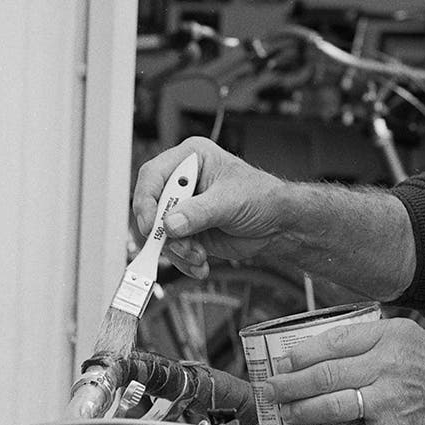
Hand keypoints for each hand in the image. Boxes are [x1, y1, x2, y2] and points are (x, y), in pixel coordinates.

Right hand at [133, 138, 286, 278]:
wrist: (278, 223)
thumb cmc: (262, 198)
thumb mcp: (230, 201)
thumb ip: (199, 212)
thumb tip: (170, 224)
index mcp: (190, 159)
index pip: (153, 175)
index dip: (146, 200)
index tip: (151, 225)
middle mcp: (182, 183)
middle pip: (151, 207)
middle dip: (164, 232)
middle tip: (181, 246)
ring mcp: (183, 208)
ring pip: (160, 233)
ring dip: (177, 250)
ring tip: (199, 256)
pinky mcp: (188, 231)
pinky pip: (173, 249)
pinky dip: (184, 261)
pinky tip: (200, 264)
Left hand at [267, 314, 424, 424]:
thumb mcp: (415, 334)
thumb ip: (376, 340)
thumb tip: (333, 349)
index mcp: (390, 337)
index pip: (331, 342)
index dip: (299, 355)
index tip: (284, 362)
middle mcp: (386, 366)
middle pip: (322, 375)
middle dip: (288, 384)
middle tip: (272, 390)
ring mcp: (390, 403)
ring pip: (330, 407)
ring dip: (300, 411)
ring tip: (287, 413)